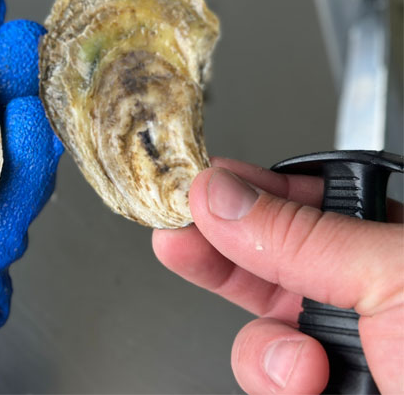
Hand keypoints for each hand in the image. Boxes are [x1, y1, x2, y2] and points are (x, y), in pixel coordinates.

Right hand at [152, 157, 403, 393]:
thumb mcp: (399, 282)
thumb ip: (303, 236)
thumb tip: (225, 194)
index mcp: (399, 244)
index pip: (308, 195)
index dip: (250, 189)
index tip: (201, 188)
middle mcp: (370, 293)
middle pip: (271, 256)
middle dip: (223, 253)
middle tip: (181, 239)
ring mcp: (346, 349)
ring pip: (261, 324)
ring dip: (266, 345)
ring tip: (303, 365)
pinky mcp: (322, 389)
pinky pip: (267, 375)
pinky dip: (275, 383)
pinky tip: (307, 388)